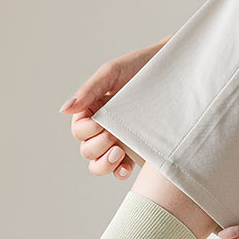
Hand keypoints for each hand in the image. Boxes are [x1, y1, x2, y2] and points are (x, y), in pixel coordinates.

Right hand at [60, 37, 170, 178]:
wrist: (175, 71)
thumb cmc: (141, 66)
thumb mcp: (112, 73)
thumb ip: (88, 90)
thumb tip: (63, 110)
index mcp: (92, 110)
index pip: (78, 131)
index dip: (87, 131)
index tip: (102, 122)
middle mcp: (102, 128)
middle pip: (86, 150)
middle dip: (97, 147)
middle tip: (113, 137)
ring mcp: (119, 141)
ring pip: (98, 164)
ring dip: (104, 164)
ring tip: (118, 154)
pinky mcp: (136, 151)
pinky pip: (120, 170)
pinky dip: (119, 172)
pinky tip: (126, 167)